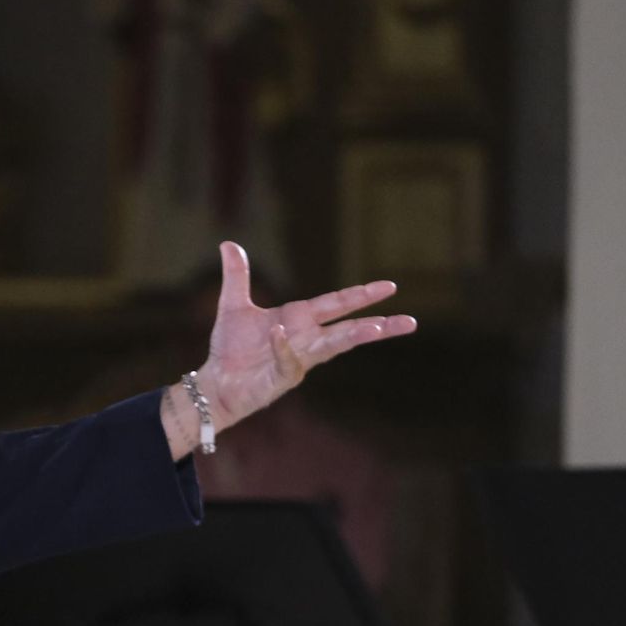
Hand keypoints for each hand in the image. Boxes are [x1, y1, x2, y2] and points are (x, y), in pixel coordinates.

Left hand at [190, 241, 416, 435]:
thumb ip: (237, 276)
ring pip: (332, 347)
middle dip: (378, 324)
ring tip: (376, 327)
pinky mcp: (281, 378)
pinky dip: (285, 347)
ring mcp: (297, 360)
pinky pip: (288, 362)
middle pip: (348, 329)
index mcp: (299, 319)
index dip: (361, 294)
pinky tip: (279, 333)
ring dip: (352, 336)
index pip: (337, 303)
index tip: (389, 286)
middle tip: (410, 321)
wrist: (216, 381)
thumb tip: (228, 243)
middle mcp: (306, 340)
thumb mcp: (234, 305)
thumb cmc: (230, 349)